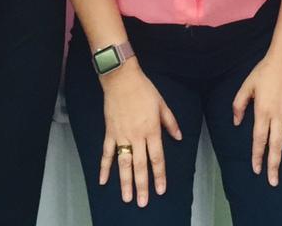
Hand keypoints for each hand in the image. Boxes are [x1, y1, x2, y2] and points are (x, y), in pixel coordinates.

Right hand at [100, 62, 181, 207]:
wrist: (122, 78)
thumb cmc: (144, 89)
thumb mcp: (162, 103)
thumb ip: (170, 122)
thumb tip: (179, 137)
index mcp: (151, 129)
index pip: (157, 157)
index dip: (159, 175)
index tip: (161, 190)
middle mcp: (137, 136)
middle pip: (140, 165)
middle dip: (142, 185)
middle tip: (143, 203)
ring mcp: (122, 135)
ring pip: (124, 163)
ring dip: (125, 182)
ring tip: (127, 198)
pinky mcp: (110, 132)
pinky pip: (106, 153)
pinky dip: (104, 167)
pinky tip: (102, 181)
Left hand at [232, 50, 281, 186]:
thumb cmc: (265, 71)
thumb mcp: (247, 85)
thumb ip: (239, 104)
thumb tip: (236, 123)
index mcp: (263, 112)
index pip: (259, 139)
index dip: (257, 156)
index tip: (256, 170)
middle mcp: (278, 117)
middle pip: (276, 146)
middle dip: (274, 165)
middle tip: (274, 182)